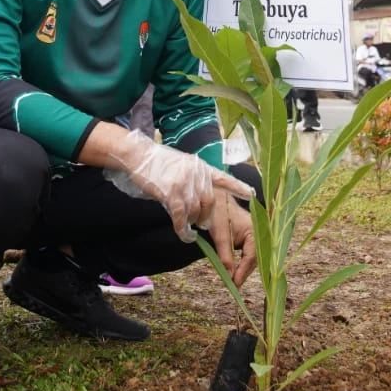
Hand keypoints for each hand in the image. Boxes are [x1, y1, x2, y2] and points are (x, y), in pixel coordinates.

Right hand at [103, 131, 256, 240]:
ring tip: (188, 228)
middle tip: (201, 224)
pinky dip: (184, 230)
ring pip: (196, 211)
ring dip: (193, 223)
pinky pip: (182, 217)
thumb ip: (194, 180)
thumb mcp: (182, 165)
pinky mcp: (171, 193)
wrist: (138, 156)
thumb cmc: (158, 163)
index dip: (238, 187)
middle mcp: (196, 174)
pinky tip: (184, 234)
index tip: (252, 194)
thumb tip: (200, 204)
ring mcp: (184, 183)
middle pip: (210, 202)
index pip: (223, 178)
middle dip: (207, 217)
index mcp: (201, 166)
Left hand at [207, 197, 256, 286]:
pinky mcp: (251, 238)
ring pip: (252, 258)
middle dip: (244, 273)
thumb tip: (229, 277)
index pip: (251, 257)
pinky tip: (236, 272)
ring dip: (244, 269)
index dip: (243, 272)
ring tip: (235, 283)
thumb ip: (225, 256)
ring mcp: (257, 236)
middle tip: (234, 287)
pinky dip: (243, 263)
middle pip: (254, 260)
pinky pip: (249, 254)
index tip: (235, 284)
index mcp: (256, 231)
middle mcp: (260, 234)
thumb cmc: (218, 214)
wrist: (216, 199)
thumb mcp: (220, 236)